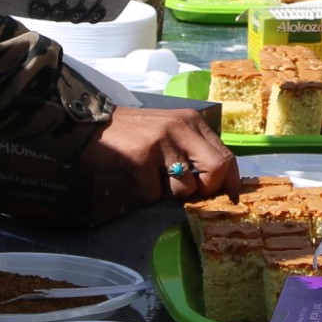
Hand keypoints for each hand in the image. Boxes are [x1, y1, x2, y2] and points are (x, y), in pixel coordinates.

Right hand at [86, 107, 237, 201]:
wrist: (90, 126)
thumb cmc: (134, 134)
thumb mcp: (170, 134)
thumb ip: (192, 152)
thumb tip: (216, 186)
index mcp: (192, 122)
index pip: (227, 155)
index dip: (231, 182)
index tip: (230, 200)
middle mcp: (181, 127)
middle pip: (217, 169)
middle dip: (207, 190)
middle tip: (190, 193)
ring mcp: (161, 141)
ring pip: (185, 187)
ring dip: (167, 192)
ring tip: (149, 177)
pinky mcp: (140, 156)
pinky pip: (153, 192)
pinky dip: (141, 191)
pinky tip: (131, 176)